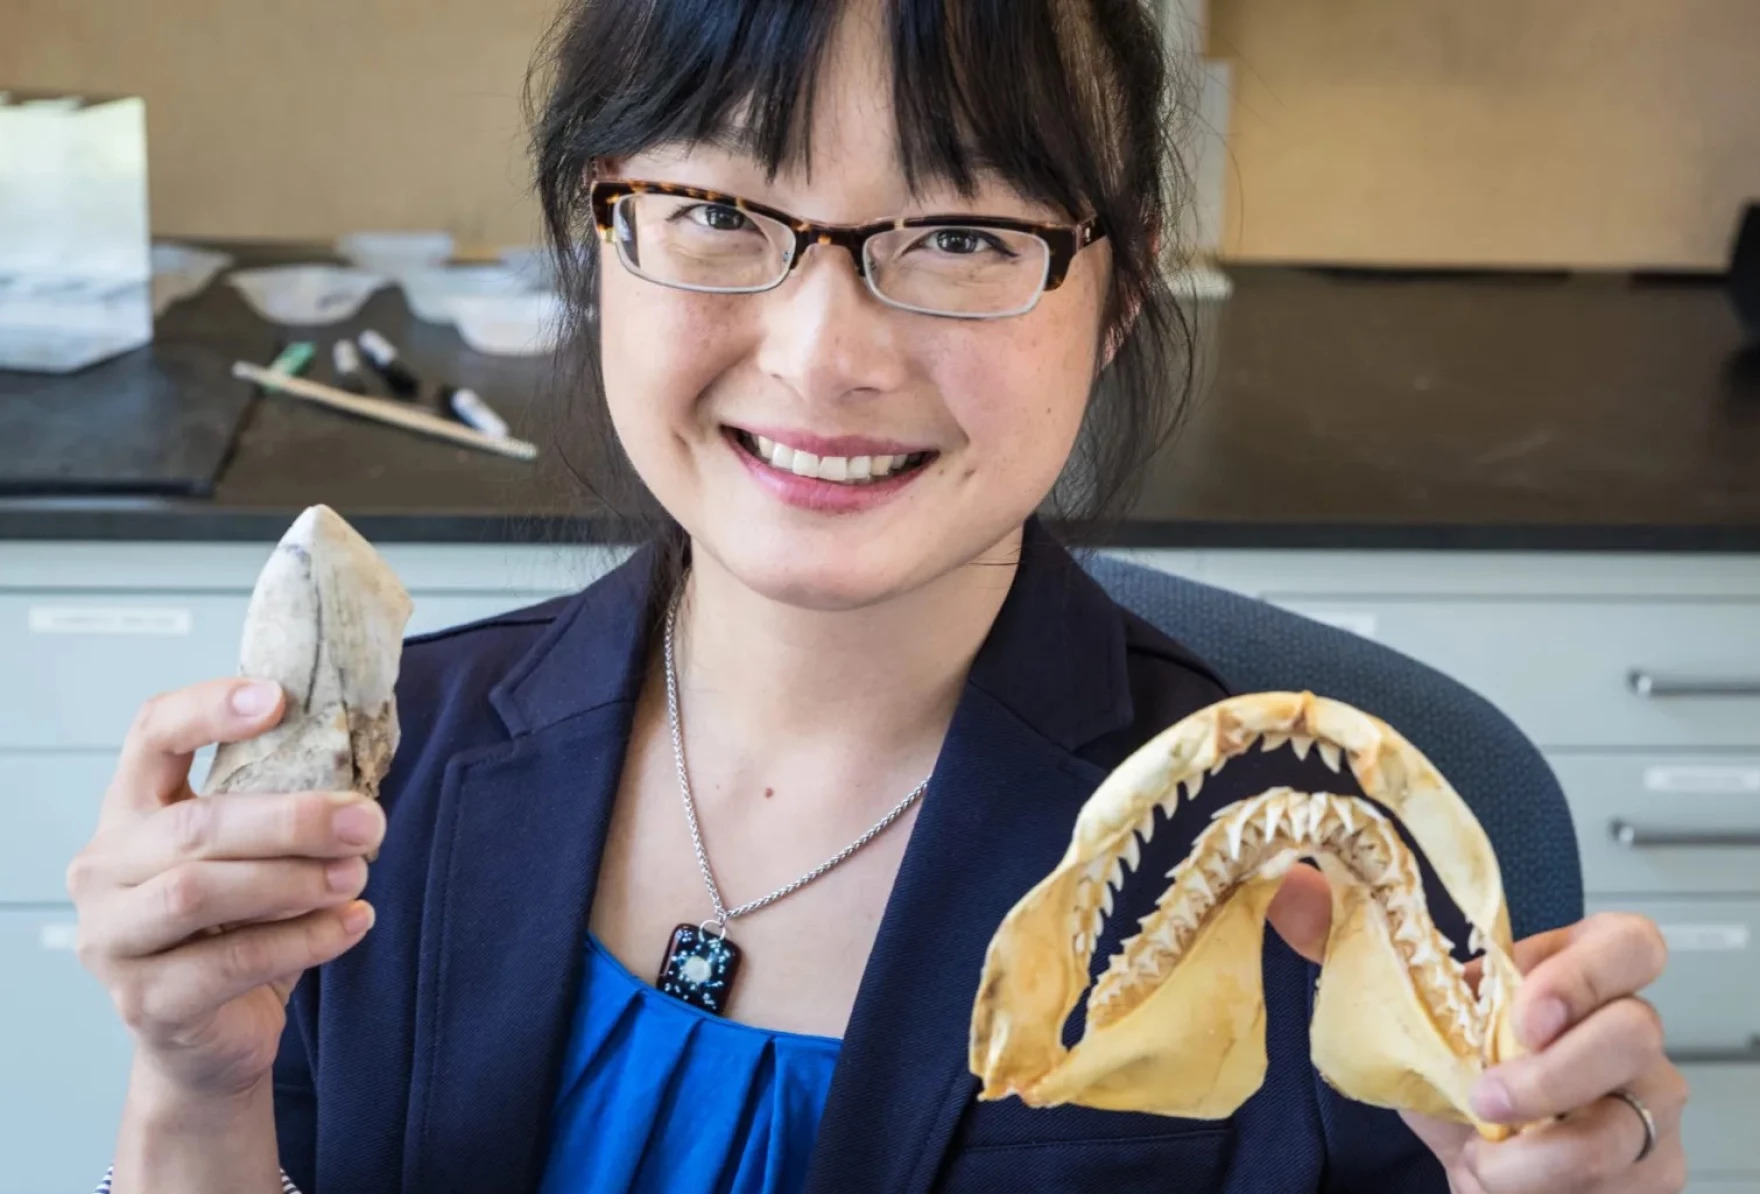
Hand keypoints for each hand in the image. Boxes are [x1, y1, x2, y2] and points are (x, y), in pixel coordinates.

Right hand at [68, 677, 383, 1103]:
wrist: (214, 1035)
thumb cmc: (238, 931)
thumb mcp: (257, 860)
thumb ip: (284, 813)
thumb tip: (362, 783)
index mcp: (132, 812)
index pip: (150, 736)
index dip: (209, 708)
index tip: (278, 698)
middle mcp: (106, 868)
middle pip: (194, 825)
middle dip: (292, 820)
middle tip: (367, 823)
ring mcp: (112, 938)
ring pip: (199, 891)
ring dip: (293, 880)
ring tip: (357, 875)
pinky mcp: (145, 1000)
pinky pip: (230, 961)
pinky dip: (304, 940)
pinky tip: (353, 923)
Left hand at [1268, 866, 1687, 1192]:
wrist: (1481, 1167)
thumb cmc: (1459, 1082)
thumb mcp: (1408, 1018)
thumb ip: (1354, 951)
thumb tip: (1293, 894)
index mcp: (1575, 978)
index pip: (1628, 944)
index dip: (1586, 971)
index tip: (1523, 1010)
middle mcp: (1629, 1038)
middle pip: (1635, 1032)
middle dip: (1552, 1072)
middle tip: (1487, 1096)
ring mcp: (1647, 1111)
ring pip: (1621, 1128)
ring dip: (1537, 1154)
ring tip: (1487, 1159)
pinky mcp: (1650, 1177)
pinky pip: (1613, 1189)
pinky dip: (1543, 1193)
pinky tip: (1508, 1184)